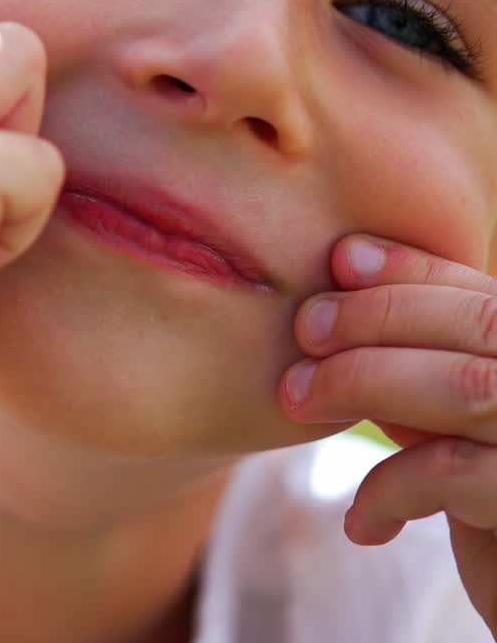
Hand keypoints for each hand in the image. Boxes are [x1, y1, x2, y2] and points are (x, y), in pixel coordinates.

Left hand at [282, 234, 496, 632]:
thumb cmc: (486, 513)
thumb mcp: (450, 429)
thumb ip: (419, 370)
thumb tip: (338, 302)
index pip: (480, 296)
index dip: (411, 270)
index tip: (340, 259)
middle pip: (473, 325)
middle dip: (373, 318)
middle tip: (304, 334)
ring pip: (461, 386)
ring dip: (363, 382)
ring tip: (300, 400)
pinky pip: (452, 471)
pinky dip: (390, 487)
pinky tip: (363, 520)